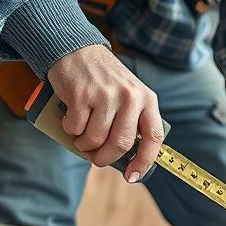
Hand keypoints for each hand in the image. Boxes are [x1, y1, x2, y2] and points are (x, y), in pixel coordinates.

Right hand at [47, 44, 163, 180]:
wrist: (78, 48)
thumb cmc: (104, 80)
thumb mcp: (129, 94)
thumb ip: (132, 120)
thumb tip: (125, 159)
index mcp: (146, 99)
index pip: (154, 137)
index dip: (144, 161)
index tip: (132, 176)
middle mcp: (130, 97)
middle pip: (121, 144)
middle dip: (105, 158)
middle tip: (96, 158)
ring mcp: (106, 95)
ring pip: (95, 140)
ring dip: (84, 145)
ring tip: (81, 137)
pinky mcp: (82, 95)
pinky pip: (75, 128)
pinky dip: (70, 130)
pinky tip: (71, 119)